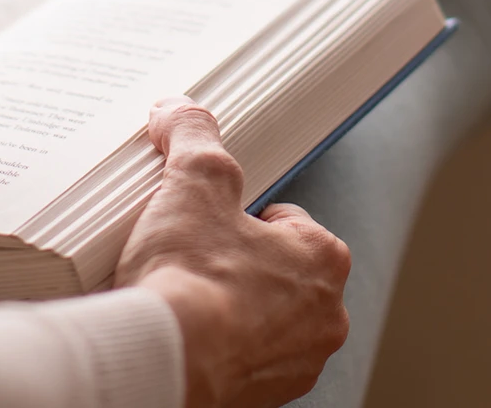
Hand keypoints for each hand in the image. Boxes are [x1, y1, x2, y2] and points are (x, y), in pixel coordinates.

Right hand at [115, 97, 351, 407]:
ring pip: (263, 320)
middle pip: (276, 272)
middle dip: (239, 265)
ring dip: (231, 309)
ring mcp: (296, 362)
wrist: (165, 361)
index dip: (240, 216)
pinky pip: (244, 361)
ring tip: (185, 299)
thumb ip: (192, 135)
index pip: (286, 220)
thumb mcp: (193, 180)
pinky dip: (219, 349)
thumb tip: (178, 111)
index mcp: (324, 258)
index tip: (210, 223)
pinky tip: (186, 336)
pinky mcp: (262, 397)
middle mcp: (325, 316)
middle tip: (193, 260)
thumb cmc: (191, 277)